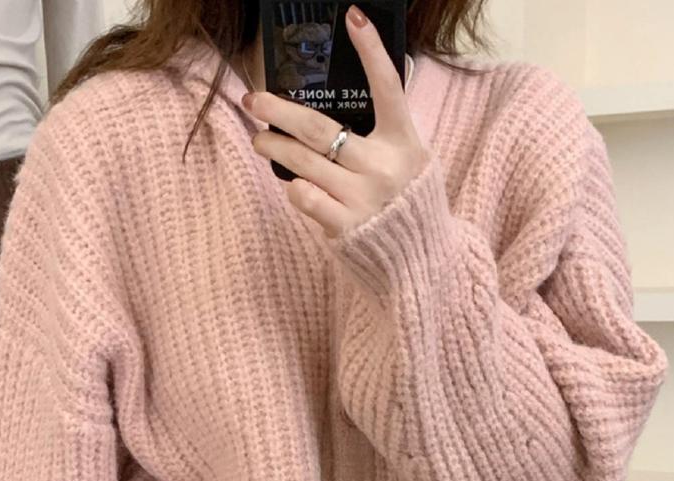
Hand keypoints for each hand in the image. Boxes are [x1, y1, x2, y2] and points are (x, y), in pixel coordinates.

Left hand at [244, 4, 431, 238]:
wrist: (420, 263)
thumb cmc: (407, 207)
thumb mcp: (410, 164)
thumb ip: (385, 136)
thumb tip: (340, 105)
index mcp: (404, 145)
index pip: (388, 89)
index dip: (371, 51)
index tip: (353, 17)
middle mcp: (383, 168)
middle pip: (319, 128)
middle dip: (278, 110)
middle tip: (253, 100)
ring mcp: (362, 198)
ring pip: (302, 161)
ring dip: (273, 146)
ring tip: (260, 140)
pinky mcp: (344, 225)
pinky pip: (303, 195)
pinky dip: (293, 188)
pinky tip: (295, 185)